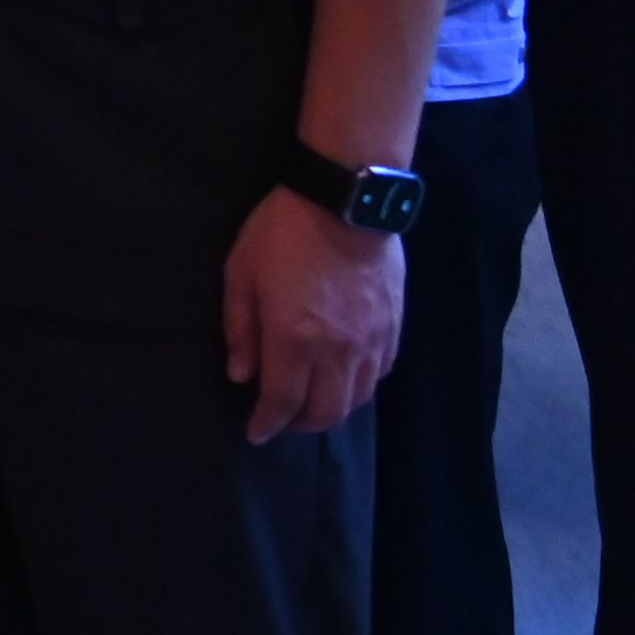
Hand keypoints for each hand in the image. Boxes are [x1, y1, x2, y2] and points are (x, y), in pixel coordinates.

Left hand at [221, 182, 405, 440]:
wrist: (346, 200)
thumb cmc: (282, 233)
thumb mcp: (241, 275)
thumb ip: (240, 330)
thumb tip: (241, 376)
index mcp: (295, 340)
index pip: (283, 402)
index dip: (267, 424)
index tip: (255, 433)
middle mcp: (338, 351)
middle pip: (326, 412)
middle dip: (299, 425)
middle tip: (281, 419)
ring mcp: (371, 341)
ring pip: (357, 399)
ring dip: (332, 410)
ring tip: (311, 403)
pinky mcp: (393, 327)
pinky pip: (380, 374)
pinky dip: (360, 386)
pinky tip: (345, 378)